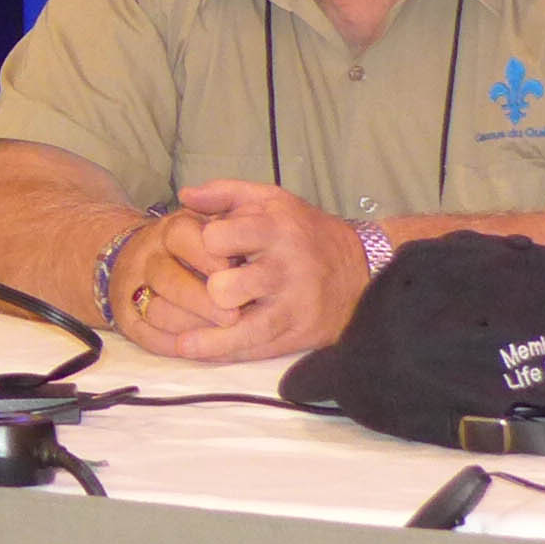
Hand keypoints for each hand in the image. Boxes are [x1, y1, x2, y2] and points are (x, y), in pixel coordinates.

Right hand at [107, 207, 241, 356]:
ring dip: (190, 326)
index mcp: (170, 230)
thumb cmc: (191, 246)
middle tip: (234, 316)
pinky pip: (146, 336)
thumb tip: (240, 218)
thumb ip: (226, 215)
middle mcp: (147, 257)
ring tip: (219, 334)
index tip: (234, 271)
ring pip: (157, 310)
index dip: (210, 257)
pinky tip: (198, 345)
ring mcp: (132, 287)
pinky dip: (173, 344)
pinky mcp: (125, 316)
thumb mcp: (208, 222)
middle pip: (169, 279)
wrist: (134, 257)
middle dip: (203, 302)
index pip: (183, 238)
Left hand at [156, 179, 370, 362]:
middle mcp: (285, 268)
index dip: (203, 244)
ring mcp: (294, 305)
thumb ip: (225, 193)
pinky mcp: (300, 333)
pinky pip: (255, 348)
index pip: (217, 240)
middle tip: (204, 289)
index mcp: (275, 230)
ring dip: (208, 332)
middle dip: (208, 290)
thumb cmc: (303, 231)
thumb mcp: (270, 200)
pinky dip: (222, 351)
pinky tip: (194, 349)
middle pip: (225, 288)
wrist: (363, 269)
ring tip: (181, 337)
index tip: (204, 249)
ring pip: (241, 328)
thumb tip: (185, 195)